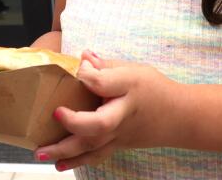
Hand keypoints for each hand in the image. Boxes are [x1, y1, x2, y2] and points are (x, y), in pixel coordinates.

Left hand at [35, 51, 177, 170]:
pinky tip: (59, 165)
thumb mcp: (134, 70)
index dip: (92, 77)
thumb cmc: (154, 90)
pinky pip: (96, 156)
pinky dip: (77, 162)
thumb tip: (83, 57)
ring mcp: (119, 135)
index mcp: (128, 90)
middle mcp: (122, 116)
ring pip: (93, 147)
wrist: (180, 118)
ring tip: (41, 152)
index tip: (81, 68)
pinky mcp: (116, 145)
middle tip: (53, 115)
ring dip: (66, 151)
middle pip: (98, 125)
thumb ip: (106, 65)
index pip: (108, 83)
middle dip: (73, 124)